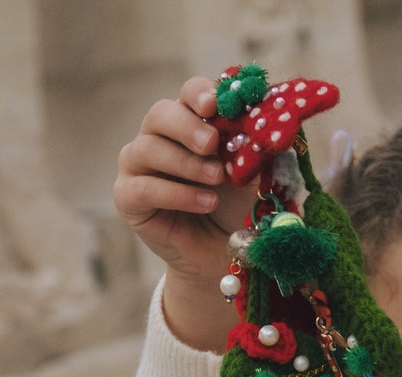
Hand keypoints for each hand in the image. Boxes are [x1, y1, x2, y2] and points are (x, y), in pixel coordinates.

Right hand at [114, 78, 256, 347]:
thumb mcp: (252, 178)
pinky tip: (204, 202)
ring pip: (149, 148)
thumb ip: (257, 150)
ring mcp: (138, 165)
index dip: (200, 95)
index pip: (189, 94)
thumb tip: (273, 126)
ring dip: (187, 164)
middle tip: (212, 144)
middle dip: (188, 127)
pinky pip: (144, 188)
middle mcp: (158, 137)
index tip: (215, 106)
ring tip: (217, 181)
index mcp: (190, 122)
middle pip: (161, 114)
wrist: (224, 257)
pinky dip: (176, 194)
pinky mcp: (128, 197)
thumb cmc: (237, 210)